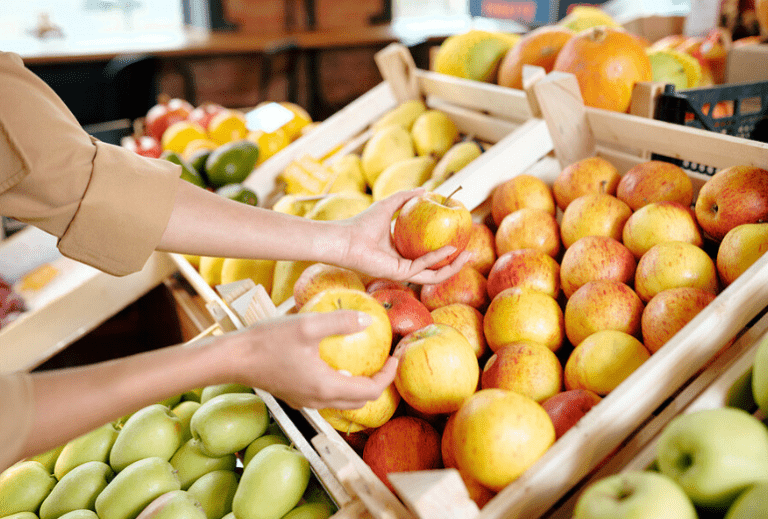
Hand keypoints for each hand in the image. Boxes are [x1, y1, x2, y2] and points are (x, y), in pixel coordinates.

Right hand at [222, 310, 397, 409]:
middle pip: (359, 401)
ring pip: (342, 401)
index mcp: (326, 387)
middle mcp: (318, 400)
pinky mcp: (295, 396)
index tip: (394, 356)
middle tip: (384, 361)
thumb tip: (368, 319)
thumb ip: (340, 321)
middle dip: (377, 383)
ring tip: (365, 362)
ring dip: (359, 386)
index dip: (387, 376)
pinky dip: (340, 384)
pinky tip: (335, 362)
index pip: (370, 390)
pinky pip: (326, 396)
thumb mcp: (307, 325)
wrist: (233, 358)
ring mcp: (305, 401)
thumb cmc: (267, 341)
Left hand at [338, 189, 470, 283]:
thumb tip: (425, 190)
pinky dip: (436, 259)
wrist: (346, 238)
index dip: (446, 249)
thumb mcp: (389, 205)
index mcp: (402, 252)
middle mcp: (404, 264)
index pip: (428, 254)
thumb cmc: (362, 223)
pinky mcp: (399, 274)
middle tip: (470, 251)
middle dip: (455, 263)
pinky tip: (449, 249)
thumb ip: (405, 197)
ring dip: (452, 267)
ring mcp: (402, 272)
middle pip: (435, 268)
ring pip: (433, 275)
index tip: (460, 238)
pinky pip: (423, 268)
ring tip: (466, 254)